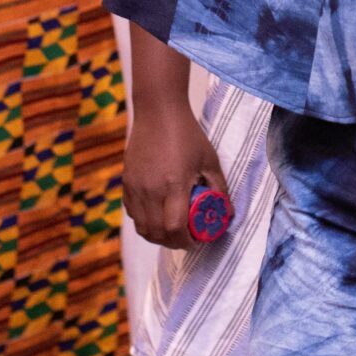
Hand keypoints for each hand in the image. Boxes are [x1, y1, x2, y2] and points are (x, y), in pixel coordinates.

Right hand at [127, 101, 229, 250]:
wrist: (158, 112)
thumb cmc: (188, 135)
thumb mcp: (209, 160)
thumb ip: (219, 188)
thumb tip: (229, 214)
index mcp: (174, 184)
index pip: (175, 228)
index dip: (186, 241)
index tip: (196, 241)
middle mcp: (151, 189)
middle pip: (157, 233)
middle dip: (173, 243)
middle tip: (186, 240)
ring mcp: (135, 187)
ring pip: (142, 227)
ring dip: (157, 236)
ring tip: (171, 233)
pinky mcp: (126, 182)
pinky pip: (132, 213)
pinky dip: (144, 222)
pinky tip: (156, 216)